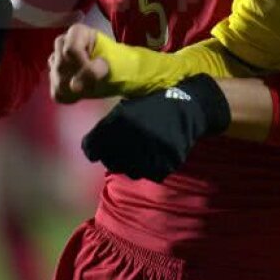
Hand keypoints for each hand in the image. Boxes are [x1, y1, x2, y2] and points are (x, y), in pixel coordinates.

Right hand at [49, 23, 111, 102]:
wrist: (119, 74)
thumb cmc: (119, 62)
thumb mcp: (113, 63)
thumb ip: (93, 72)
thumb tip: (73, 87)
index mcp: (77, 32)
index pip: (70, 50)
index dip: (86, 65)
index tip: (103, 67)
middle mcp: (62, 44)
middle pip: (61, 67)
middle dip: (82, 78)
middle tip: (100, 78)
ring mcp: (56, 61)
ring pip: (58, 81)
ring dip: (78, 89)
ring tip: (93, 84)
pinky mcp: (55, 78)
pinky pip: (58, 93)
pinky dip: (73, 97)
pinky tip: (84, 91)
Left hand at [81, 75, 231, 180]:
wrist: (190, 106)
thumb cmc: (153, 105)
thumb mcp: (126, 107)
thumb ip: (108, 126)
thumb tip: (90, 151)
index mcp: (120, 119)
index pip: (91, 147)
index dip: (92, 150)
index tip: (96, 152)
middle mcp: (133, 135)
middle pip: (110, 162)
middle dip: (114, 158)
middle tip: (125, 151)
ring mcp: (150, 150)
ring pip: (130, 171)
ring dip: (132, 165)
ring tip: (141, 154)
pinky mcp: (166, 161)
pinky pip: (151, 174)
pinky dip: (152, 168)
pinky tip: (156, 155)